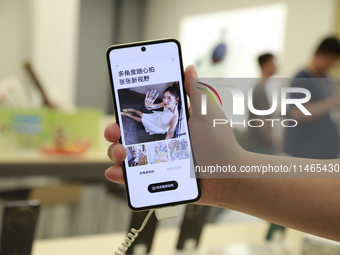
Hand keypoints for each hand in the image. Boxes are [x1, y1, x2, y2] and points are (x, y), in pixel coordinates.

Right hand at [105, 65, 243, 205]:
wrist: (228, 176)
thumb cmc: (219, 143)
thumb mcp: (206, 112)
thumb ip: (195, 91)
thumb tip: (188, 67)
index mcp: (169, 124)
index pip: (143, 115)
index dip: (128, 112)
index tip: (119, 108)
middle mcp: (160, 141)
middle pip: (128, 135)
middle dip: (114, 131)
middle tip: (114, 131)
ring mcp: (157, 160)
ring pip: (127, 155)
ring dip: (115, 151)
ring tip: (120, 152)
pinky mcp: (157, 178)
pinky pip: (134, 178)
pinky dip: (120, 175)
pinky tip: (116, 172)